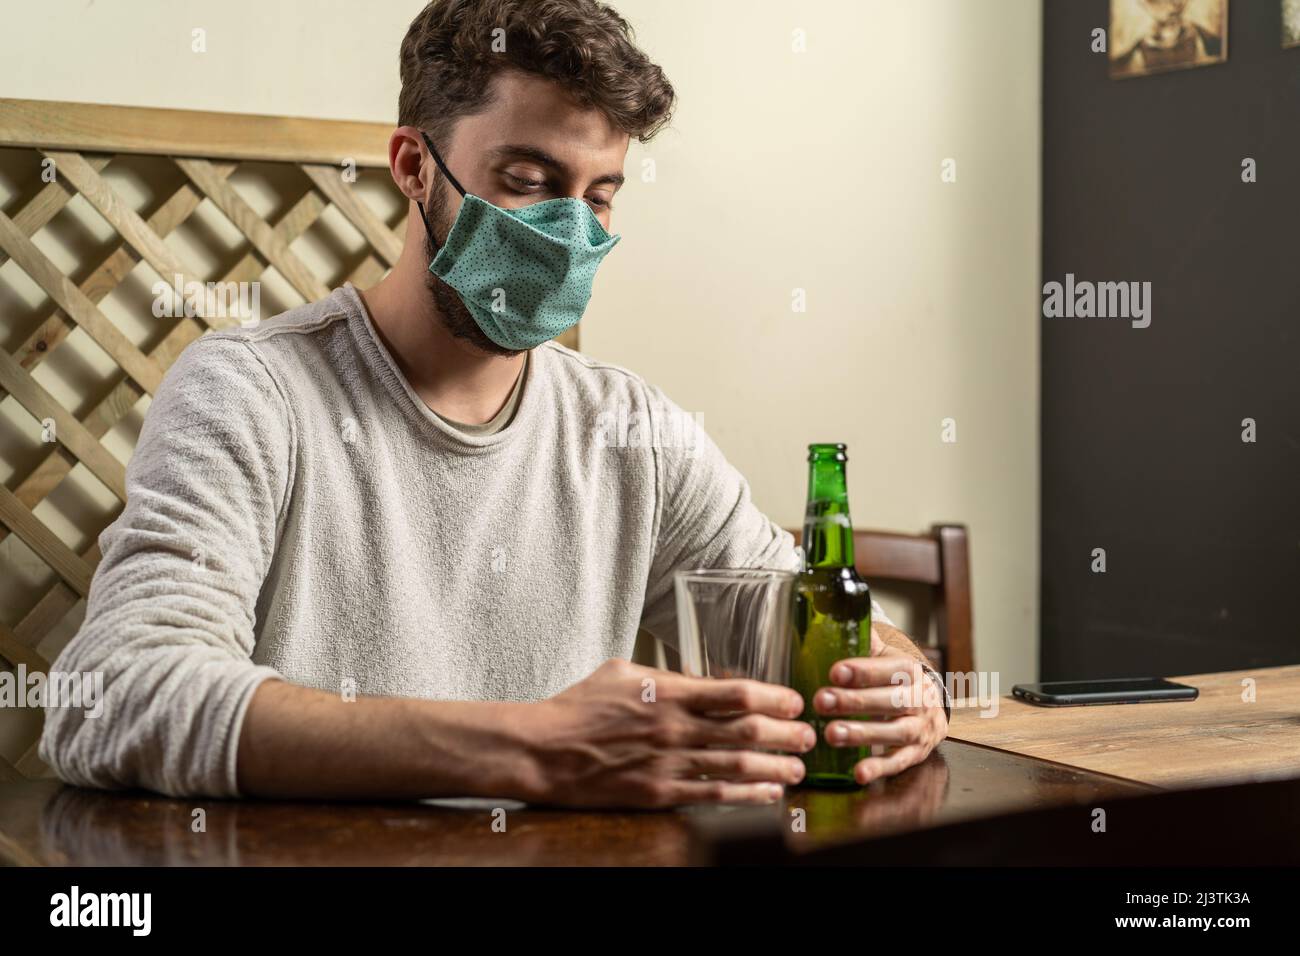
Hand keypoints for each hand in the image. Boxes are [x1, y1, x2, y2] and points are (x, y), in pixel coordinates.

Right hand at [524, 658, 815, 808]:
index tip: (793, 701)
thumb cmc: (580, 706)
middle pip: (745, 730)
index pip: (735, 692)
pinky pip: (713, 795)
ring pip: (736, 765)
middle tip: (809, 736)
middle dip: (785, 733)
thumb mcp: (623, 673)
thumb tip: (701, 680)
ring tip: (798, 769)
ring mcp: (668, 763)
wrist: (543, 749)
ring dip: (774, 767)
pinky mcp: (659, 793)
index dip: (772, 697)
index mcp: (668, 693)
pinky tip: (768, 794)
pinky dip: (746, 796)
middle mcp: (675, 728)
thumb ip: (667, 677)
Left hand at [812, 628, 948, 784]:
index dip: (863, 670)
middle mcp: (920, 698)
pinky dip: (880, 768)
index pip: (889, 668)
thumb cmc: (895, 679)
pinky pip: (899, 762)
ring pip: (896, 731)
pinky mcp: (917, 753)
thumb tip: (830, 609)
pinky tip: (858, 773)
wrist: (932, 706)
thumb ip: (864, 639)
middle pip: (890, 700)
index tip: (834, 671)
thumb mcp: (886, 656)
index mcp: (909, 670)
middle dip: (855, 702)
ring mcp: (921, 728)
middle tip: (821, 701)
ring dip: (863, 734)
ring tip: (831, 734)